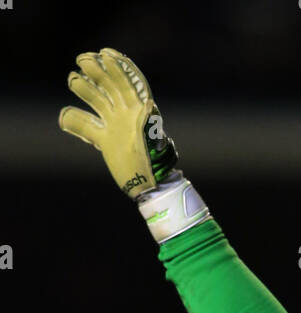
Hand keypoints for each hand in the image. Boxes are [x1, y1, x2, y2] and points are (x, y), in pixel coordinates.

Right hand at [59, 47, 177, 198]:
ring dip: (84, 89)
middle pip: (110, 86)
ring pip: (97, 101)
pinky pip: (86, 126)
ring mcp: (114, 126)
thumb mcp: (152, 141)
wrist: (148, 186)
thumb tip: (149, 104)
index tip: (104, 54)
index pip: (128, 82)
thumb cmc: (153, 164)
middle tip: (82, 60)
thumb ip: (147, 123)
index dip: (117, 66)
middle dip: (97, 71)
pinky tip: (63, 117)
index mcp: (139, 111)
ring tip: (72, 79)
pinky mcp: (105, 140)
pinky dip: (74, 121)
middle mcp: (126, 114)